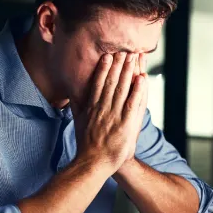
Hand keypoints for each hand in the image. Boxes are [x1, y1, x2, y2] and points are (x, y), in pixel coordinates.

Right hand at [71, 52, 147, 173]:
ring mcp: (114, 116)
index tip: (109, 55)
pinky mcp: (125, 125)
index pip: (99, 83)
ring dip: (128, 71)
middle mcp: (102, 109)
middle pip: (112, 82)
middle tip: (125, 49)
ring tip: (134, 57)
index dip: (104, 68)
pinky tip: (142, 79)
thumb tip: (71, 91)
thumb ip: (76, 105)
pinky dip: (138, 91)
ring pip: (122, 89)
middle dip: (119, 64)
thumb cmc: (86, 143)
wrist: (93, 163)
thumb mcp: (77, 121)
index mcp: (91, 107)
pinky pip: (133, 104)